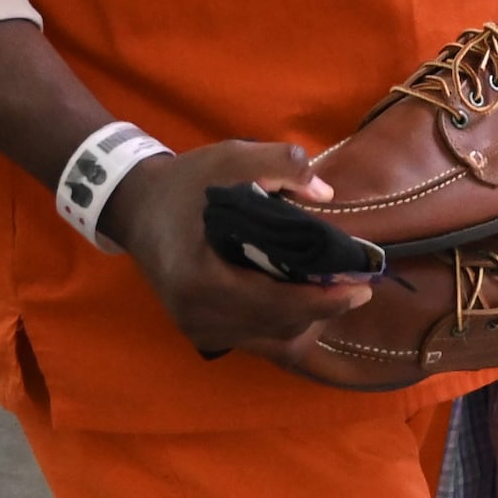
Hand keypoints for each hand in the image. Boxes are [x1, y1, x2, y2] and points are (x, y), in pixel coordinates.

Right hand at [103, 143, 376, 365]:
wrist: (137, 206)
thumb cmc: (184, 183)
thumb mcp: (230, 158)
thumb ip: (280, 166)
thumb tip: (325, 194)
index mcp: (201, 279)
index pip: (275, 305)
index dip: (323, 300)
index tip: (361, 288)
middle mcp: (197, 314)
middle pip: (278, 328)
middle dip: (321, 309)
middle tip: (355, 285)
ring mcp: (197, 327)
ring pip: (269, 339)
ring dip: (305, 319)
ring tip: (332, 291)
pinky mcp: (200, 329)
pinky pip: (255, 337)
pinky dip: (283, 322)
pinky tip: (301, 298)